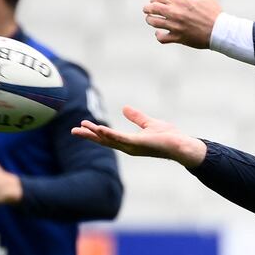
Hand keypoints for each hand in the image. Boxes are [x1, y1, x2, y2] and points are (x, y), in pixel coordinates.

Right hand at [71, 105, 206, 167]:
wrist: (181, 145)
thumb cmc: (168, 137)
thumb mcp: (149, 123)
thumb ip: (136, 117)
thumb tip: (124, 108)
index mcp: (129, 142)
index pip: (108, 137)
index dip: (95, 132)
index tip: (82, 125)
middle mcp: (128, 146)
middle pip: (104, 141)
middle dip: (89, 136)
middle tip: (73, 130)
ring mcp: (133, 147)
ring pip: (110, 140)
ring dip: (96, 134)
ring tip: (83, 128)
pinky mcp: (139, 144)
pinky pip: (122, 139)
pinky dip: (110, 135)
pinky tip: (100, 130)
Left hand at [143, 0, 220, 47]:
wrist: (220, 31)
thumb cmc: (213, 11)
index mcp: (181, 2)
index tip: (155, 0)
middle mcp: (176, 14)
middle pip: (153, 9)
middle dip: (147, 8)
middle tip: (147, 9)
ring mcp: (176, 27)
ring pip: (154, 23)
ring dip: (150, 20)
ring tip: (151, 19)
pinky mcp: (178, 38)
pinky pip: (162, 38)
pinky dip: (158, 35)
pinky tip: (159, 32)